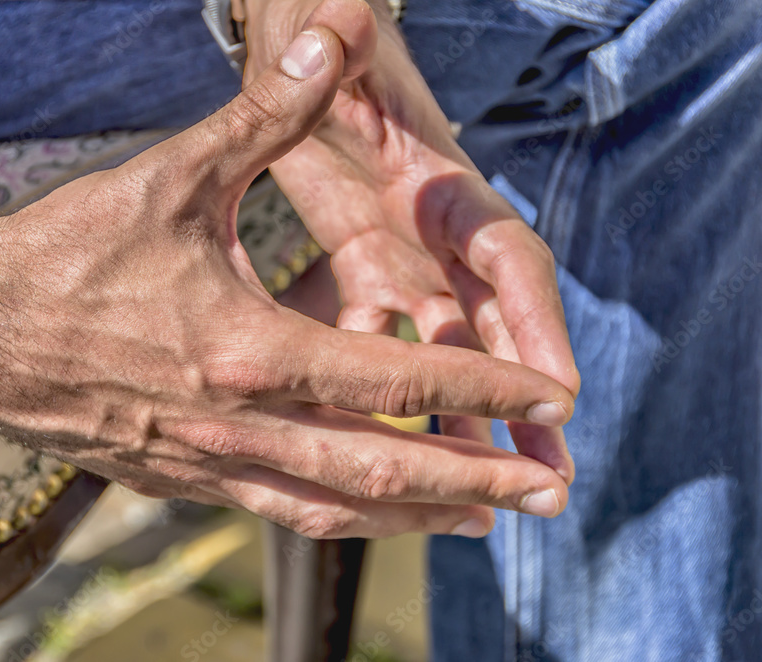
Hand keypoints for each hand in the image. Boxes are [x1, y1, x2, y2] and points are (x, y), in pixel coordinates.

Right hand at [0, 24, 573, 538]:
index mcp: (248, 352)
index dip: (481, 389)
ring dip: (416, 515)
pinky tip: (366, 507)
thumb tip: (330, 36)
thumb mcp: (173, 177)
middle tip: (549, 491)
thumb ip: (262, 116)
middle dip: (477, 483)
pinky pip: (276, 508)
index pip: (395, 381)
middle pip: (384, 474)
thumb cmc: (66, 256)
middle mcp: (236, 426)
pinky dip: (338, 513)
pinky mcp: (177, 481)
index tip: (547, 401)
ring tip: (480, 518)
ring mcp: (205, 466)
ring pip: (334, 509)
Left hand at [243, 0, 580, 475]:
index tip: (558, 391)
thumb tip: (339, 19)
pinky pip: (385, 334)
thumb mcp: (330, 44)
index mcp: (439, 179)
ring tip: (484, 489)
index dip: (535, 322)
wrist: (306, 36)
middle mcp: (435, 223)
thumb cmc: (320, 36)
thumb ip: (338, 43)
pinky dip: (390, 383)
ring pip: (447, 343)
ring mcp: (407, 246)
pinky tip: (383, 437)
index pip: (506, 256)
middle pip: (494, 320)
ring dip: (465, 411)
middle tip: (550, 476)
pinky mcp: (368, 258)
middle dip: (520, 396)